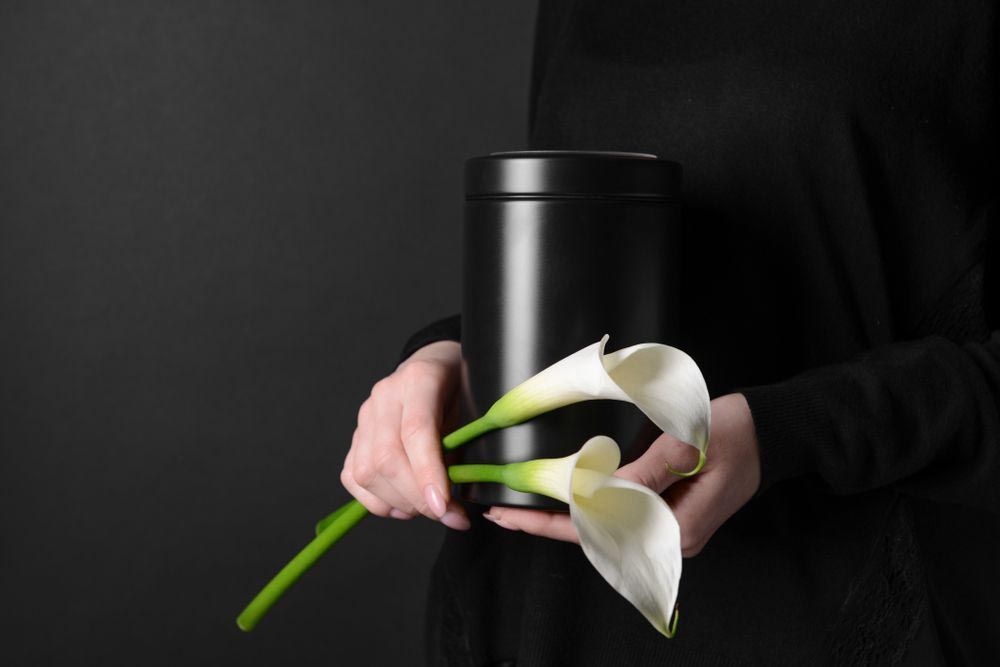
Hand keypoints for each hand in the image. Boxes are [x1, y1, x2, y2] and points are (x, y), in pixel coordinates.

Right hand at [341, 340, 470, 529]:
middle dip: (416, 498)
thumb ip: (463, 445)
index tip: (443, 506)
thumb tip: (456, 498)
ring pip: (366, 472)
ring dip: (398, 503)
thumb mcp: (473, 407)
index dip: (427, 474)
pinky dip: (376, 501)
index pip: (416, 432)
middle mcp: (385, 396)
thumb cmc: (458, 388)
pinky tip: (402, 506)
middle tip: (447, 514)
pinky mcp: (356, 436)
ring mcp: (365, 416)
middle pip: (387, 458)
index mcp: (419, 380)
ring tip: (427, 509)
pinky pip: (352, 477)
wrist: (433, 365)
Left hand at [483, 393, 760, 555]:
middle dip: (545, 525)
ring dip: (560, 520)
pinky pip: (617, 518)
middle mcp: (671, 538)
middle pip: (595, 538)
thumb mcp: (688, 445)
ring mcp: (670, 528)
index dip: (550, 523)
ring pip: (602, 531)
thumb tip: (595, 492)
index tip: (513, 515)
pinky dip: (585, 510)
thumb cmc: (735, 432)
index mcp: (677, 528)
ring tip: (518, 508)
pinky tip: (560, 500)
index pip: (600, 531)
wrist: (773, 430)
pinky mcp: (668, 513)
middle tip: (499, 513)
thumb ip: (643, 473)